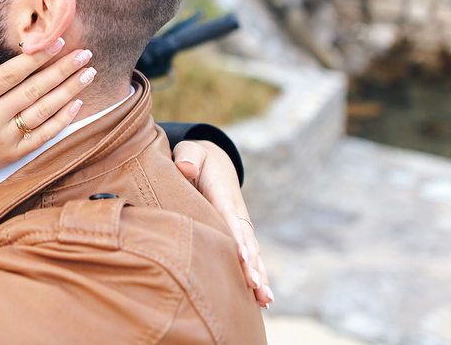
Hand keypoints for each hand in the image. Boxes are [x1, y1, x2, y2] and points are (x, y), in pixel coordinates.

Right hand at [0, 27, 95, 207]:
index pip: (9, 74)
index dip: (35, 58)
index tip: (56, 41)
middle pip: (33, 90)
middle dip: (61, 70)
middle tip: (84, 53)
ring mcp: (5, 138)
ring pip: (43, 111)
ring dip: (69, 91)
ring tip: (88, 73)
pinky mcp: (14, 154)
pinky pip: (44, 136)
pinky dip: (63, 120)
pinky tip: (77, 104)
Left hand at [173, 140, 273, 307]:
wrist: (215, 162)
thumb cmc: (196, 158)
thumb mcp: (191, 151)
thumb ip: (188, 156)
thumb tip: (185, 167)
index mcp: (222, 194)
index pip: (229, 217)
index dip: (236, 236)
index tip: (241, 256)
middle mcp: (236, 212)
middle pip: (246, 241)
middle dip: (251, 264)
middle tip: (254, 285)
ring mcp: (241, 225)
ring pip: (252, 253)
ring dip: (259, 275)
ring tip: (264, 299)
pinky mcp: (239, 235)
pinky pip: (250, 257)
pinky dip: (258, 276)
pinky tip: (264, 300)